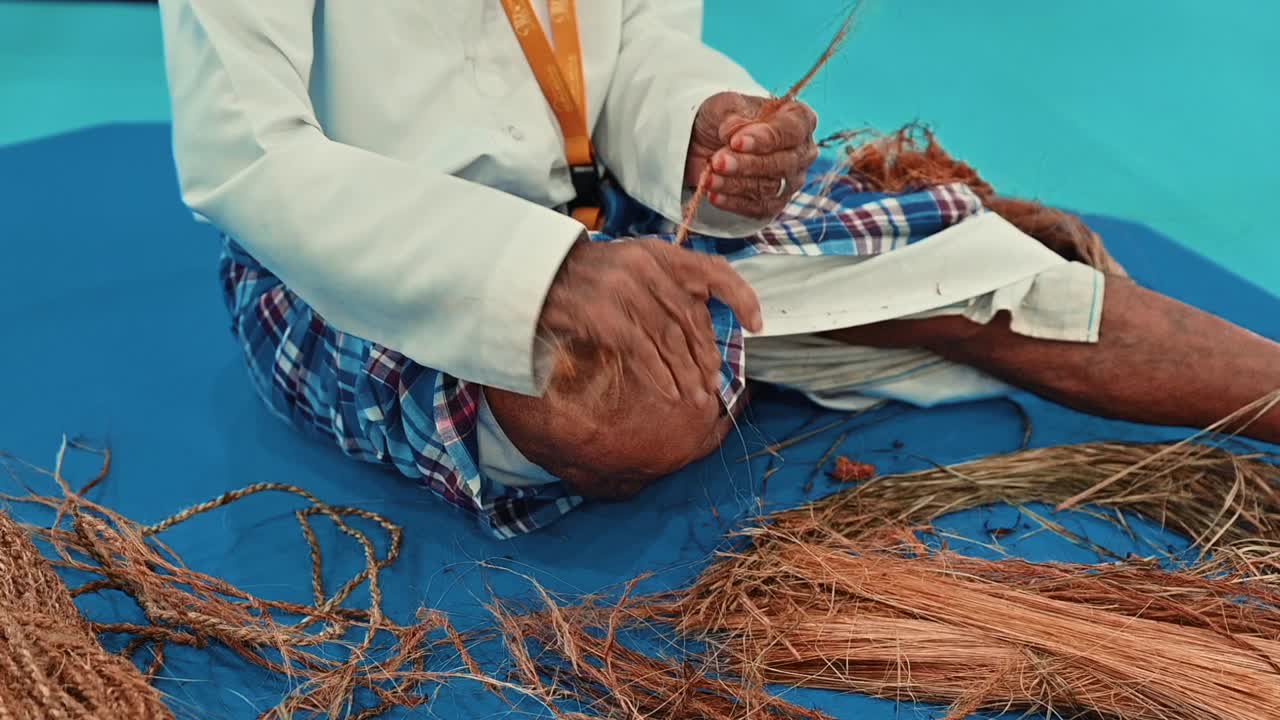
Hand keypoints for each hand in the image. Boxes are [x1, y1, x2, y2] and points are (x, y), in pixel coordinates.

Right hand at [538, 238, 762, 405]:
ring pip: (671, 339)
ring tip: (696, 396)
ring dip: (687, 372)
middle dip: (706, 355)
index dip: (741, 297)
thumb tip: (700, 326)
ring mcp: (625, 290)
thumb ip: (665, 287)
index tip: (756, 325)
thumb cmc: (585, 279)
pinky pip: (644, 351)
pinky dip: (660, 375)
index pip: (714, 271)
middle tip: (713, 383)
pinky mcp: (605, 315)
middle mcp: (646, 267)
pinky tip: (670, 392)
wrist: (535, 277)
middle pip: (692, 318)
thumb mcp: (630, 268)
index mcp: (659, 253)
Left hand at [686, 92, 819, 219]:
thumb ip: (732, 116)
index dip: (765, 138)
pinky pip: (759, 208)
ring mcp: (790, 180)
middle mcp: (801, 151)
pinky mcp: (774, 203)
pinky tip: (714, 194)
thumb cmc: (725, 118)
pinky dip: (734, 202)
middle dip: (748, 164)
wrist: (707, 143)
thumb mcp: (724, 106)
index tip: (736, 141)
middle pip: (783, 163)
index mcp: (798, 119)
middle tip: (718, 162)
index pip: (791, 130)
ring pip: (770, 188)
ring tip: (708, 178)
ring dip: (736, 184)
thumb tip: (735, 132)